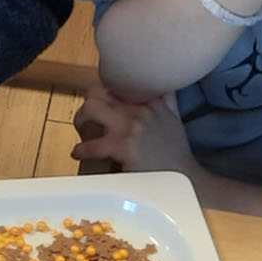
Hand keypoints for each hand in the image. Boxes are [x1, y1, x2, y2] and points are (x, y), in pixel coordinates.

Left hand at [71, 86, 201, 180]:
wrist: (183, 177)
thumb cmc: (175, 151)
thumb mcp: (174, 118)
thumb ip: (166, 99)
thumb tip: (164, 84)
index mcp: (151, 100)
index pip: (119, 83)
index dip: (105, 92)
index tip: (101, 102)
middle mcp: (141, 109)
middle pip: (100, 91)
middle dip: (88, 104)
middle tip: (86, 117)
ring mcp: (132, 127)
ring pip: (91, 108)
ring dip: (80, 120)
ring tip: (80, 130)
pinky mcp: (124, 147)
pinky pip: (91, 145)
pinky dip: (81, 149)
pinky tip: (79, 153)